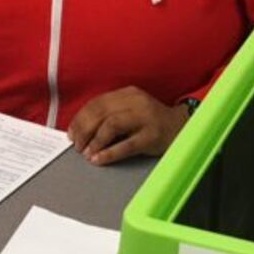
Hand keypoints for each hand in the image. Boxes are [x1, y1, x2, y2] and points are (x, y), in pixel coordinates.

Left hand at [67, 86, 189, 166]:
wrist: (182, 128)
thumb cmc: (151, 121)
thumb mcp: (131, 111)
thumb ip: (110, 115)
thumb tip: (81, 130)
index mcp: (128, 94)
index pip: (97, 103)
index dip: (80, 119)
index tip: (71, 133)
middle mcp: (136, 102)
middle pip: (101, 113)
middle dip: (84, 130)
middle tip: (77, 145)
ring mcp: (146, 118)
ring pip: (111, 125)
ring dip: (95, 141)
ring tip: (86, 153)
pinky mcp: (152, 136)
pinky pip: (127, 145)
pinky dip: (109, 153)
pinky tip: (99, 159)